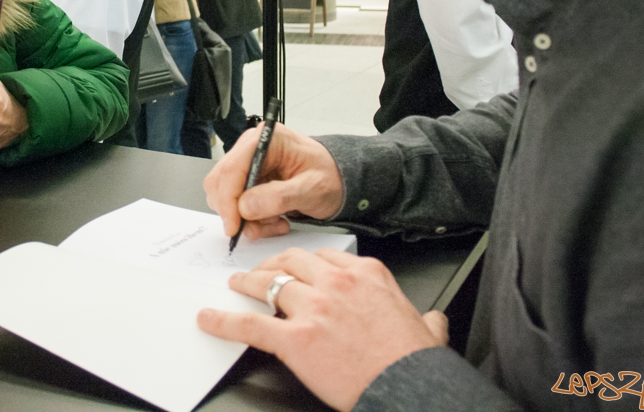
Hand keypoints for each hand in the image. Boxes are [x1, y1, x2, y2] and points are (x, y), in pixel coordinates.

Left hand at [197, 248, 446, 410]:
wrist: (410, 386)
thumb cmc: (414, 361)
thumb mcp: (426, 329)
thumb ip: (426, 319)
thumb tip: (433, 321)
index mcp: (365, 274)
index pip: (324, 257)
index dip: (304, 263)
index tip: (296, 268)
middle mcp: (336, 283)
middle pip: (291, 263)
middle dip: (272, 266)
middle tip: (260, 272)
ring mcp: (314, 308)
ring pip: (268, 284)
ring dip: (247, 283)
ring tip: (235, 285)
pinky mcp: (295, 338)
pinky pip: (251, 324)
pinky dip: (225, 321)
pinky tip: (210, 319)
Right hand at [204, 122, 343, 240]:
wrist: (337, 180)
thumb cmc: (329, 177)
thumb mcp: (312, 188)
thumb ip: (280, 196)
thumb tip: (245, 206)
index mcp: (266, 139)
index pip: (233, 168)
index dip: (228, 199)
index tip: (234, 226)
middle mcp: (251, 148)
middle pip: (221, 182)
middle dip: (237, 212)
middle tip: (259, 228)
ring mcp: (247, 164)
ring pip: (225, 197)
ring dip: (247, 218)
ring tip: (275, 221)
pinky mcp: (247, 180)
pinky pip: (235, 205)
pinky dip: (252, 219)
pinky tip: (274, 219)